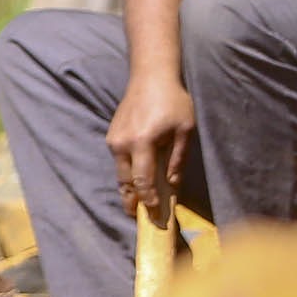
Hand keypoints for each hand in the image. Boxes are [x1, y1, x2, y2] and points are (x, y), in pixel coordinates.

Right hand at [106, 70, 195, 222]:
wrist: (150, 75)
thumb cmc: (173, 101)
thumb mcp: (185, 130)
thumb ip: (178, 160)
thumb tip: (173, 187)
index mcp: (142, 142)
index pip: (142, 182)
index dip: (148, 203)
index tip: (155, 218)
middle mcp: (122, 144)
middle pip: (125, 183)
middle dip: (133, 204)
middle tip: (143, 221)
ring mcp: (114, 140)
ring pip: (120, 175)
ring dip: (128, 192)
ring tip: (138, 207)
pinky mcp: (112, 136)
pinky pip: (119, 163)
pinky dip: (127, 176)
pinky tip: (137, 183)